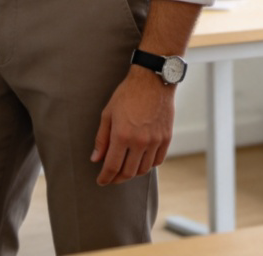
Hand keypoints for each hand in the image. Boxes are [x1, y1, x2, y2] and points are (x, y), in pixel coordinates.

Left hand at [91, 67, 174, 185]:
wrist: (152, 80)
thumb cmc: (127, 94)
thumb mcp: (108, 113)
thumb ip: (102, 138)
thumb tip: (96, 159)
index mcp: (122, 135)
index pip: (112, 166)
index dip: (105, 178)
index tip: (101, 181)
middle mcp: (139, 142)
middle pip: (128, 172)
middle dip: (117, 178)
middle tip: (111, 178)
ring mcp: (154, 141)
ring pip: (143, 169)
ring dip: (133, 173)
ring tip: (125, 169)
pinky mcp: (166, 139)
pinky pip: (157, 161)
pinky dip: (148, 165)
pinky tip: (141, 161)